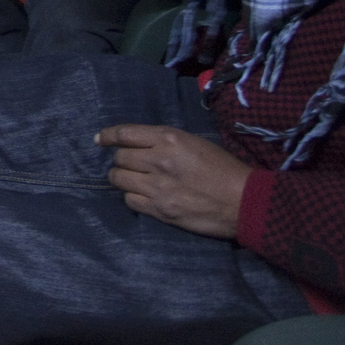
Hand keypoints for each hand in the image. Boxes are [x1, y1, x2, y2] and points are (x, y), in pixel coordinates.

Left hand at [95, 124, 249, 238]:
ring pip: (119, 179)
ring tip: (130, 180)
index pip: (125, 134)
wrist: (244, 201)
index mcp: (169, 138)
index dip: (108, 136)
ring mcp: (157, 187)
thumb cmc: (225, 168)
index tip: (99, 139)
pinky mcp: (160, 210)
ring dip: (121, 179)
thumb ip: (166, 142)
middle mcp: (158, 160)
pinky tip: (141, 196)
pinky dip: (132, 197)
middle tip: (128, 164)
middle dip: (121, 160)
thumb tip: (142, 145)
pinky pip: (130, 201)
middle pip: (120, 158)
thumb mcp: (195, 142)